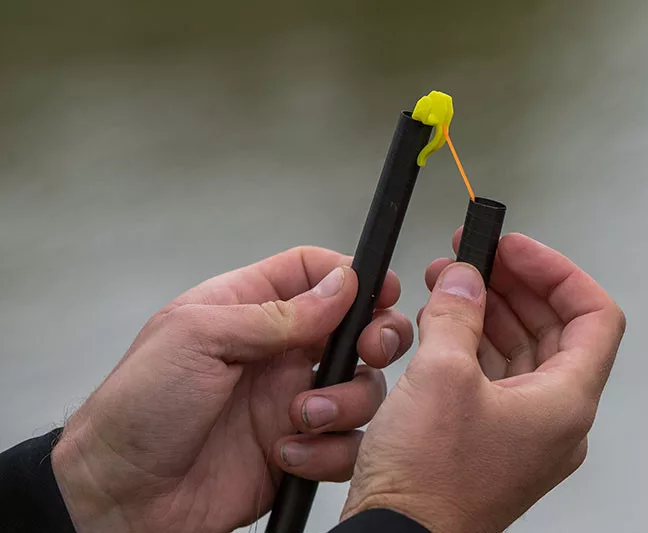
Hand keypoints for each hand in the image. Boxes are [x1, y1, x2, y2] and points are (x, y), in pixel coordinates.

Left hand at [51, 247, 413, 532]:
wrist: (122, 500)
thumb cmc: (138, 409)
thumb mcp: (198, 338)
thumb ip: (276, 312)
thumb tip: (341, 284)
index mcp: (248, 310)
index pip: (313, 274)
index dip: (352, 275)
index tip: (381, 288)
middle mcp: (278, 353)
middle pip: (355, 327)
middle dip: (376, 335)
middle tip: (370, 348)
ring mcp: (291, 401)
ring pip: (362, 386)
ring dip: (347, 401)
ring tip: (303, 417)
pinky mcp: (300, 448)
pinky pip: (347, 443)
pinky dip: (330, 450)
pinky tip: (287, 454)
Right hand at [342, 232, 624, 532]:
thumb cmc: (429, 485)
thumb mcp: (440, 377)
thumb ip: (459, 314)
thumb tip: (464, 279)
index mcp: (565, 403)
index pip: (593, 316)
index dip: (556, 272)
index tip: (516, 249)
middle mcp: (553, 418)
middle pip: (553, 329)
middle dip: (512, 285)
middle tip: (476, 256)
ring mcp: (521, 429)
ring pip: (520, 350)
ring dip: (489, 310)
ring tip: (452, 282)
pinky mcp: (490, 436)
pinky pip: (493, 375)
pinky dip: (472, 342)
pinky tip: (444, 322)